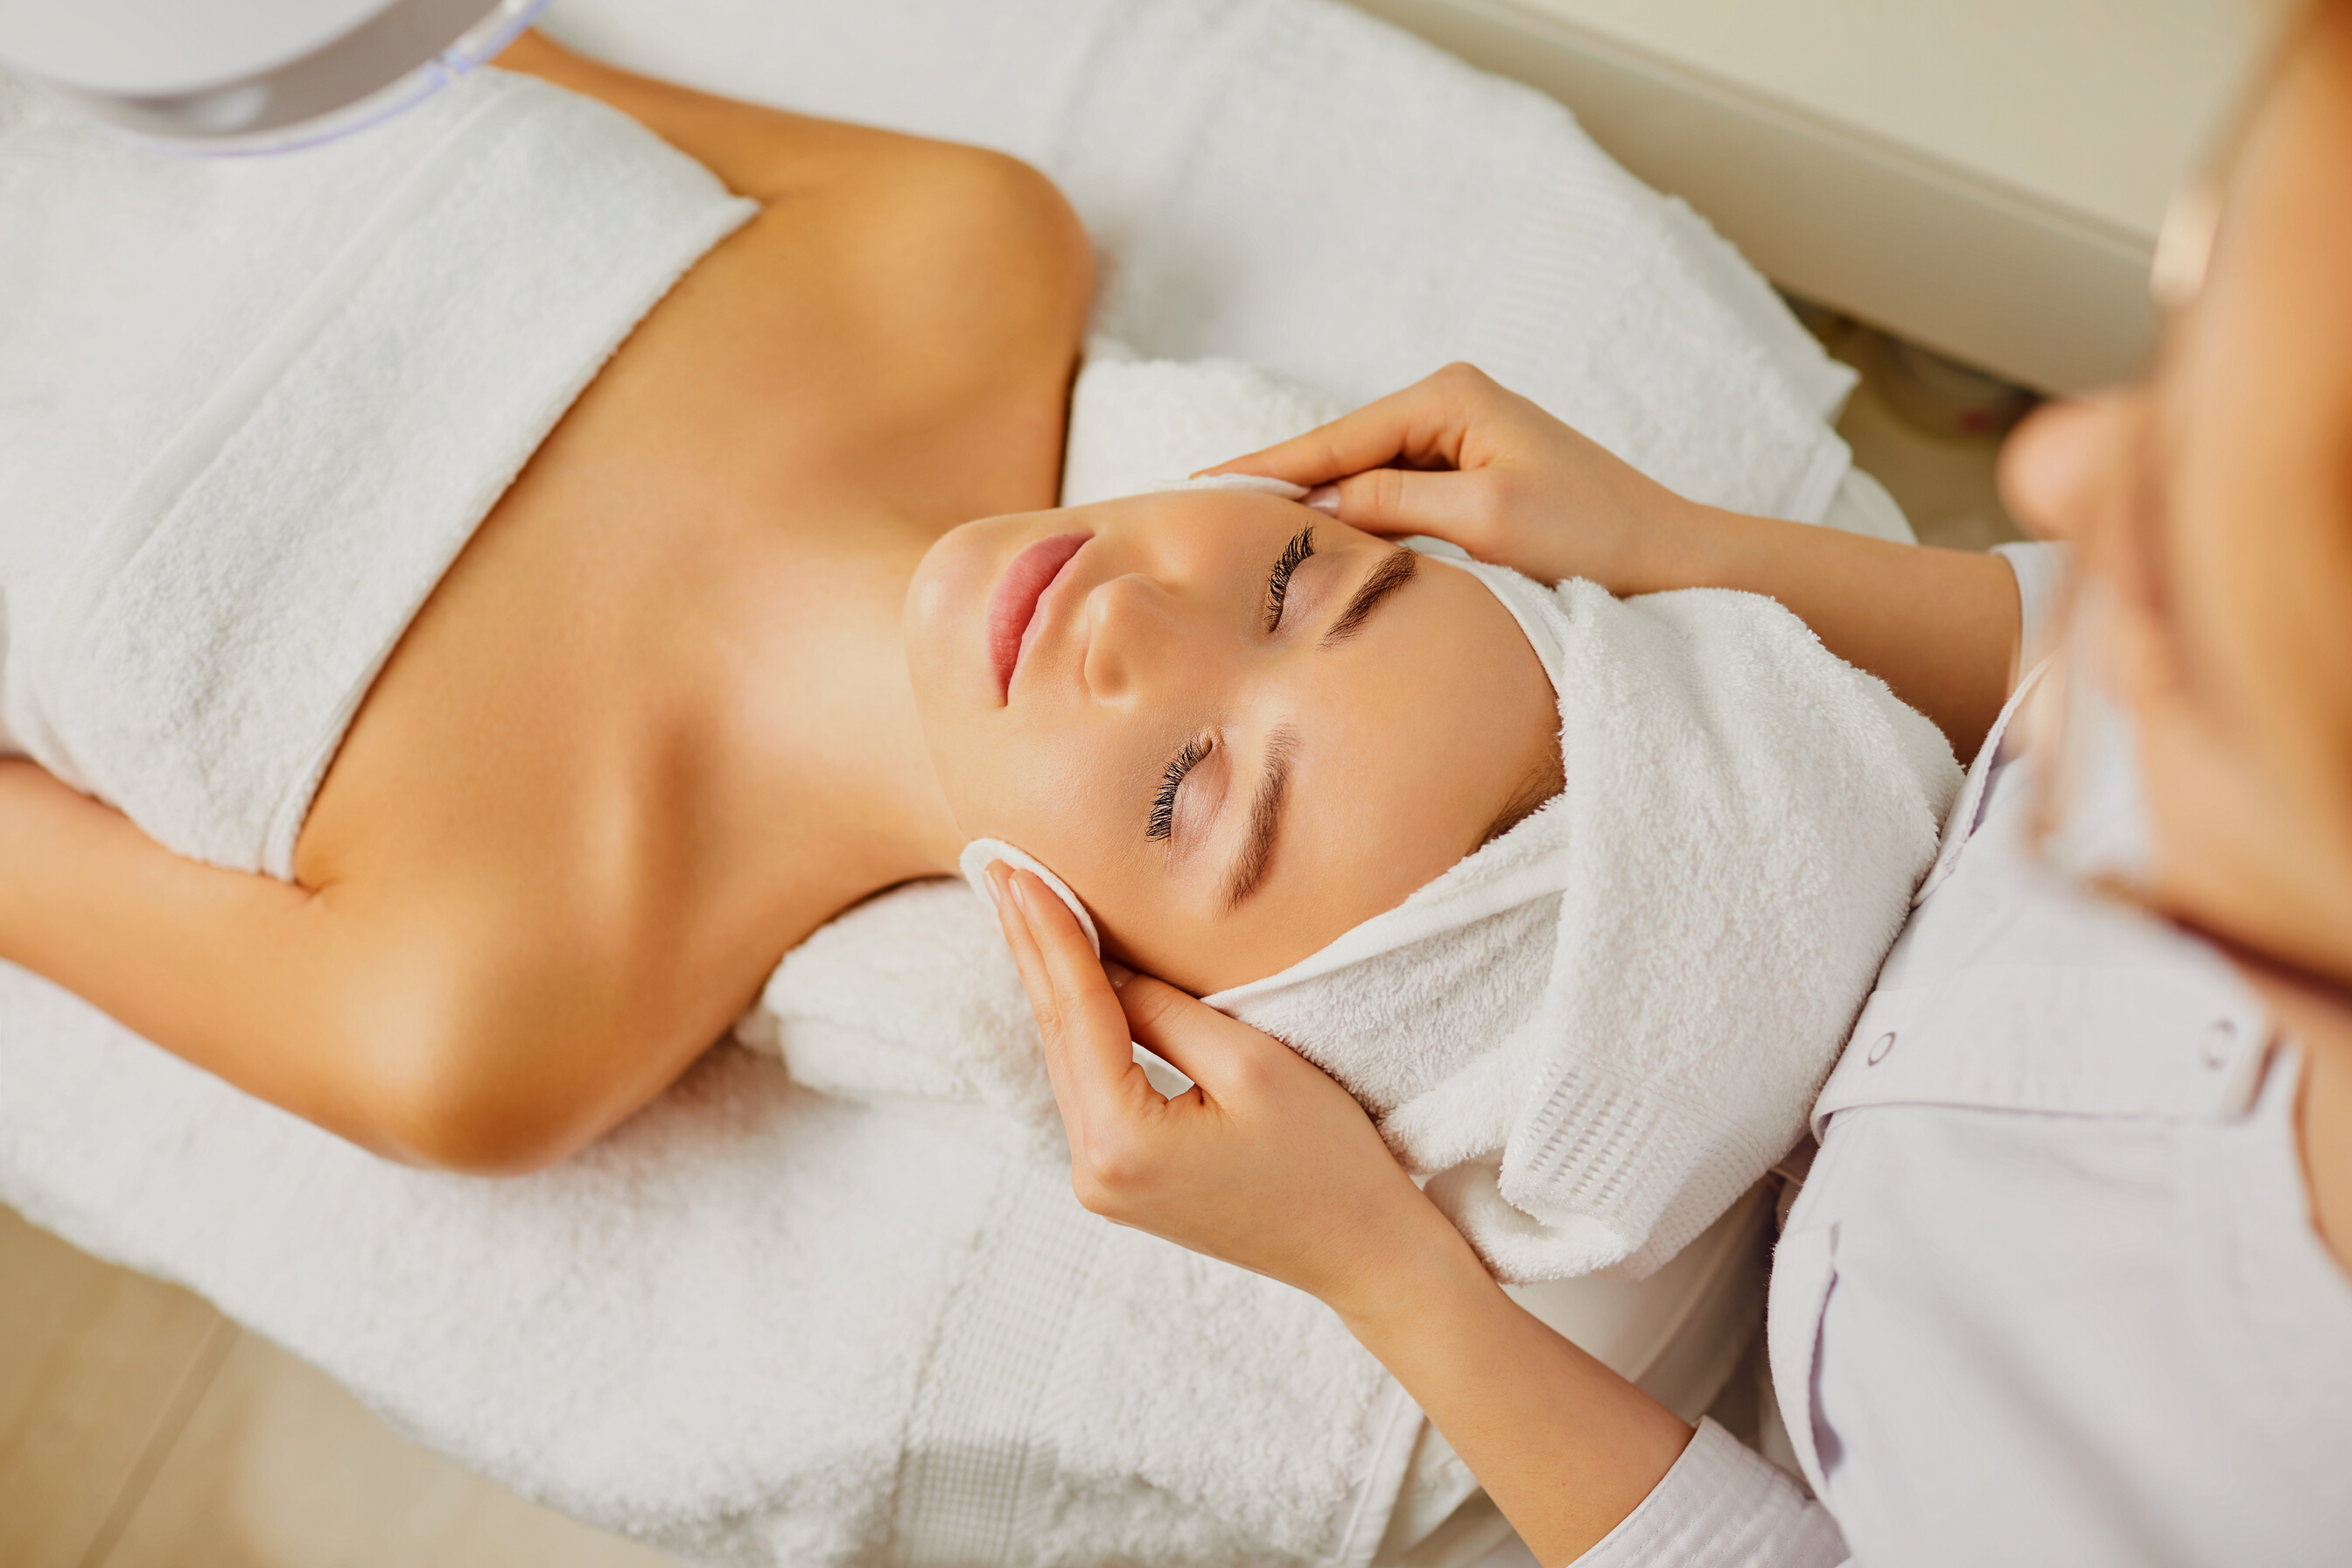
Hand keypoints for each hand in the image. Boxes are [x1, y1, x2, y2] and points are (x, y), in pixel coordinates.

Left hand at [985, 863, 1472, 1321]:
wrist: (1362, 1250)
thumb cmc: (1326, 1158)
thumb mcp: (1250, 1061)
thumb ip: (1165, 1009)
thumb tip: (1107, 967)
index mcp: (1123, 1141)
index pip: (1077, 1012)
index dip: (1050, 933)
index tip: (1019, 869)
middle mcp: (1093, 1170)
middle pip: (1057, 1036)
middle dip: (1031, 948)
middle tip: (997, 867)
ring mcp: (1101, 1183)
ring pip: (1066, 1060)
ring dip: (1046, 982)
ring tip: (1019, 907)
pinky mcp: (1120, 1181)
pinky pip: (1087, 1086)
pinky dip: (1076, 1027)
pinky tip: (1062, 978)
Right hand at [1203, 363, 1697, 593]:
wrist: (1673, 563)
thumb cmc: (1596, 538)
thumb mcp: (1485, 521)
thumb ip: (1393, 503)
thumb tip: (1312, 505)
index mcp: (1449, 397)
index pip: (1330, 441)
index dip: (1260, 470)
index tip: (1191, 486)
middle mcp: (1449, 405)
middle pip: (1335, 454)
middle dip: (1269, 483)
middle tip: (1185, 508)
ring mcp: (1459, 441)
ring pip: (1358, 479)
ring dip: (1304, 505)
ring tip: (1227, 528)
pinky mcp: (1470, 479)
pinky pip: (1388, 499)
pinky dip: (1346, 520)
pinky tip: (1304, 541)